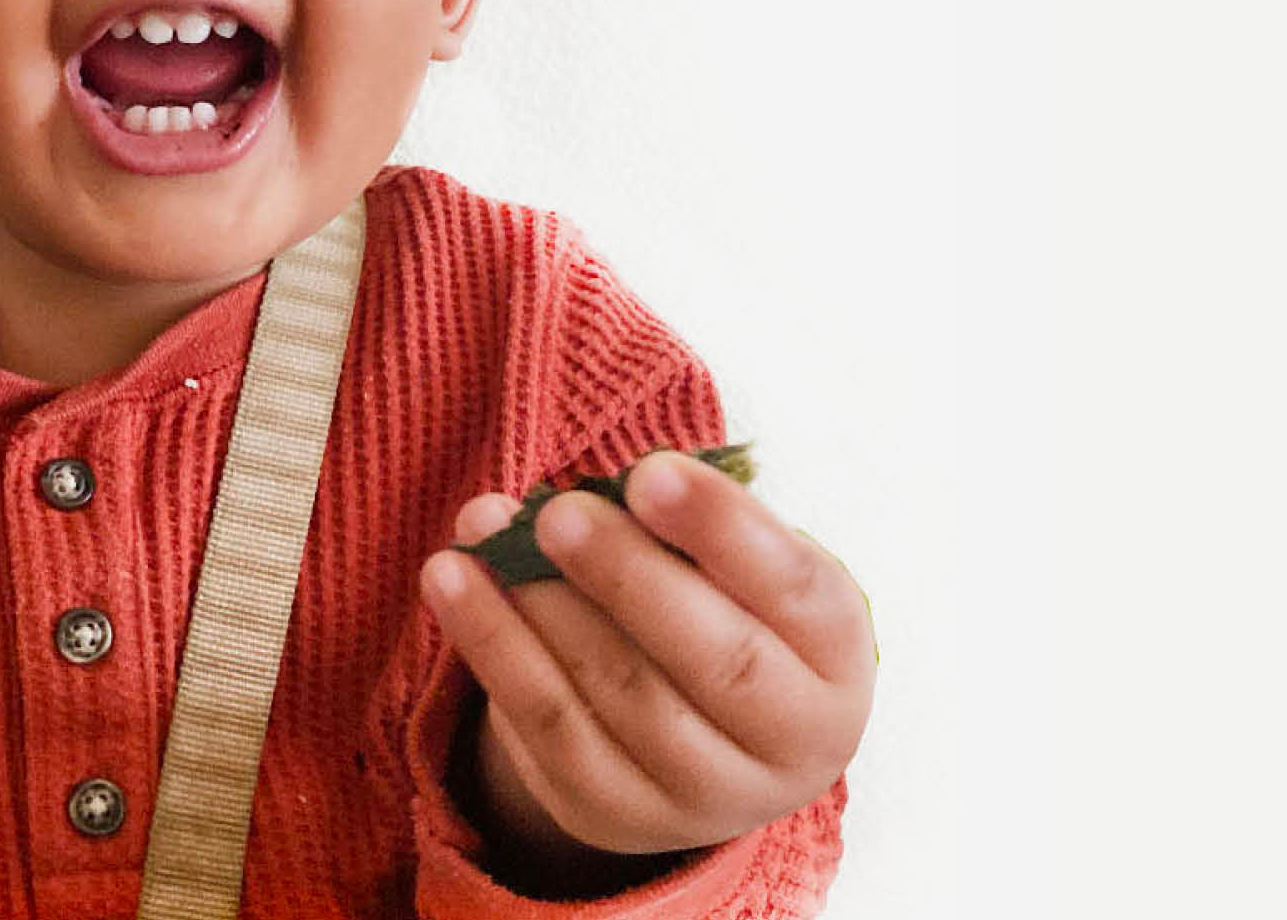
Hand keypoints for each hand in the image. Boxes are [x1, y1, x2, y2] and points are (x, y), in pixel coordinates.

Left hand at [417, 450, 874, 858]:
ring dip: (538, 606)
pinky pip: (546, 731)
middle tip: (557, 514)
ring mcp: (705, 795)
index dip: (724, 529)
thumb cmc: (720, 610)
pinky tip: (451, 579)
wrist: (700, 734)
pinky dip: (491, 646)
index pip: (795, 591)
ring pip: (619, 696)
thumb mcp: (735, 566)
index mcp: (835, 660)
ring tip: (483, 531)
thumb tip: (598, 491)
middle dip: (627, 577)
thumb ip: (686, 526)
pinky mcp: (614, 814)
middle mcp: (792, 744)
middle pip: (715, 660)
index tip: (650, 472)